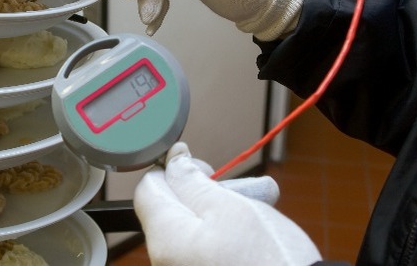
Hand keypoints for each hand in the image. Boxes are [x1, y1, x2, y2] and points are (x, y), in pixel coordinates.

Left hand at [134, 142, 321, 265]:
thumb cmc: (268, 258)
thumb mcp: (229, 206)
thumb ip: (192, 181)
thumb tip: (173, 161)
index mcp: (165, 239)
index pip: (148, 188)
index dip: (175, 170)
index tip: (204, 169)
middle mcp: (165, 261)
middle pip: (169, 209)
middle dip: (199, 192)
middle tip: (233, 193)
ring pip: (189, 228)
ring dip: (216, 213)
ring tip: (250, 213)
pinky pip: (201, 249)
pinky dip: (221, 236)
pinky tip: (248, 235)